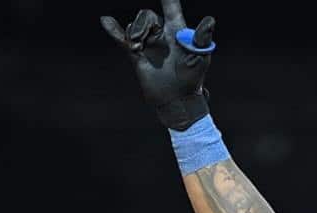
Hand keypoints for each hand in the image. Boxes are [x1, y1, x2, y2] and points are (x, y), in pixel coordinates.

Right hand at [101, 0, 216, 129]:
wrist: (176, 99)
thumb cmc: (193, 78)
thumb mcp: (200, 57)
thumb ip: (202, 38)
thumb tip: (210, 20)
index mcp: (178, 30)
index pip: (171, 6)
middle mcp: (162, 34)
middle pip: (148, 15)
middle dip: (143, 23)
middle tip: (140, 40)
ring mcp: (149, 44)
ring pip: (136, 25)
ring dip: (134, 32)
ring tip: (136, 47)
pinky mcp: (137, 54)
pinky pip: (123, 38)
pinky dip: (114, 30)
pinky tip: (106, 21)